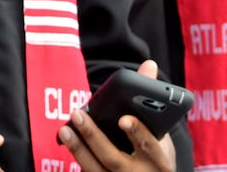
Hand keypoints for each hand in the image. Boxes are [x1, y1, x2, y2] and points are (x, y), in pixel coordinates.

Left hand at [58, 61, 175, 171]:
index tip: (123, 119)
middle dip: (94, 137)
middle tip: (77, 114)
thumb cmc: (155, 152)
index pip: (150, 147)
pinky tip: (68, 141)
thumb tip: (148, 64)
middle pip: (114, 159)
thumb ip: (151, 101)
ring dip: (78, 148)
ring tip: (65, 128)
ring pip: (97, 170)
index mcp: (160, 161)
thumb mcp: (160, 132)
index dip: (137, 133)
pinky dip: (78, 157)